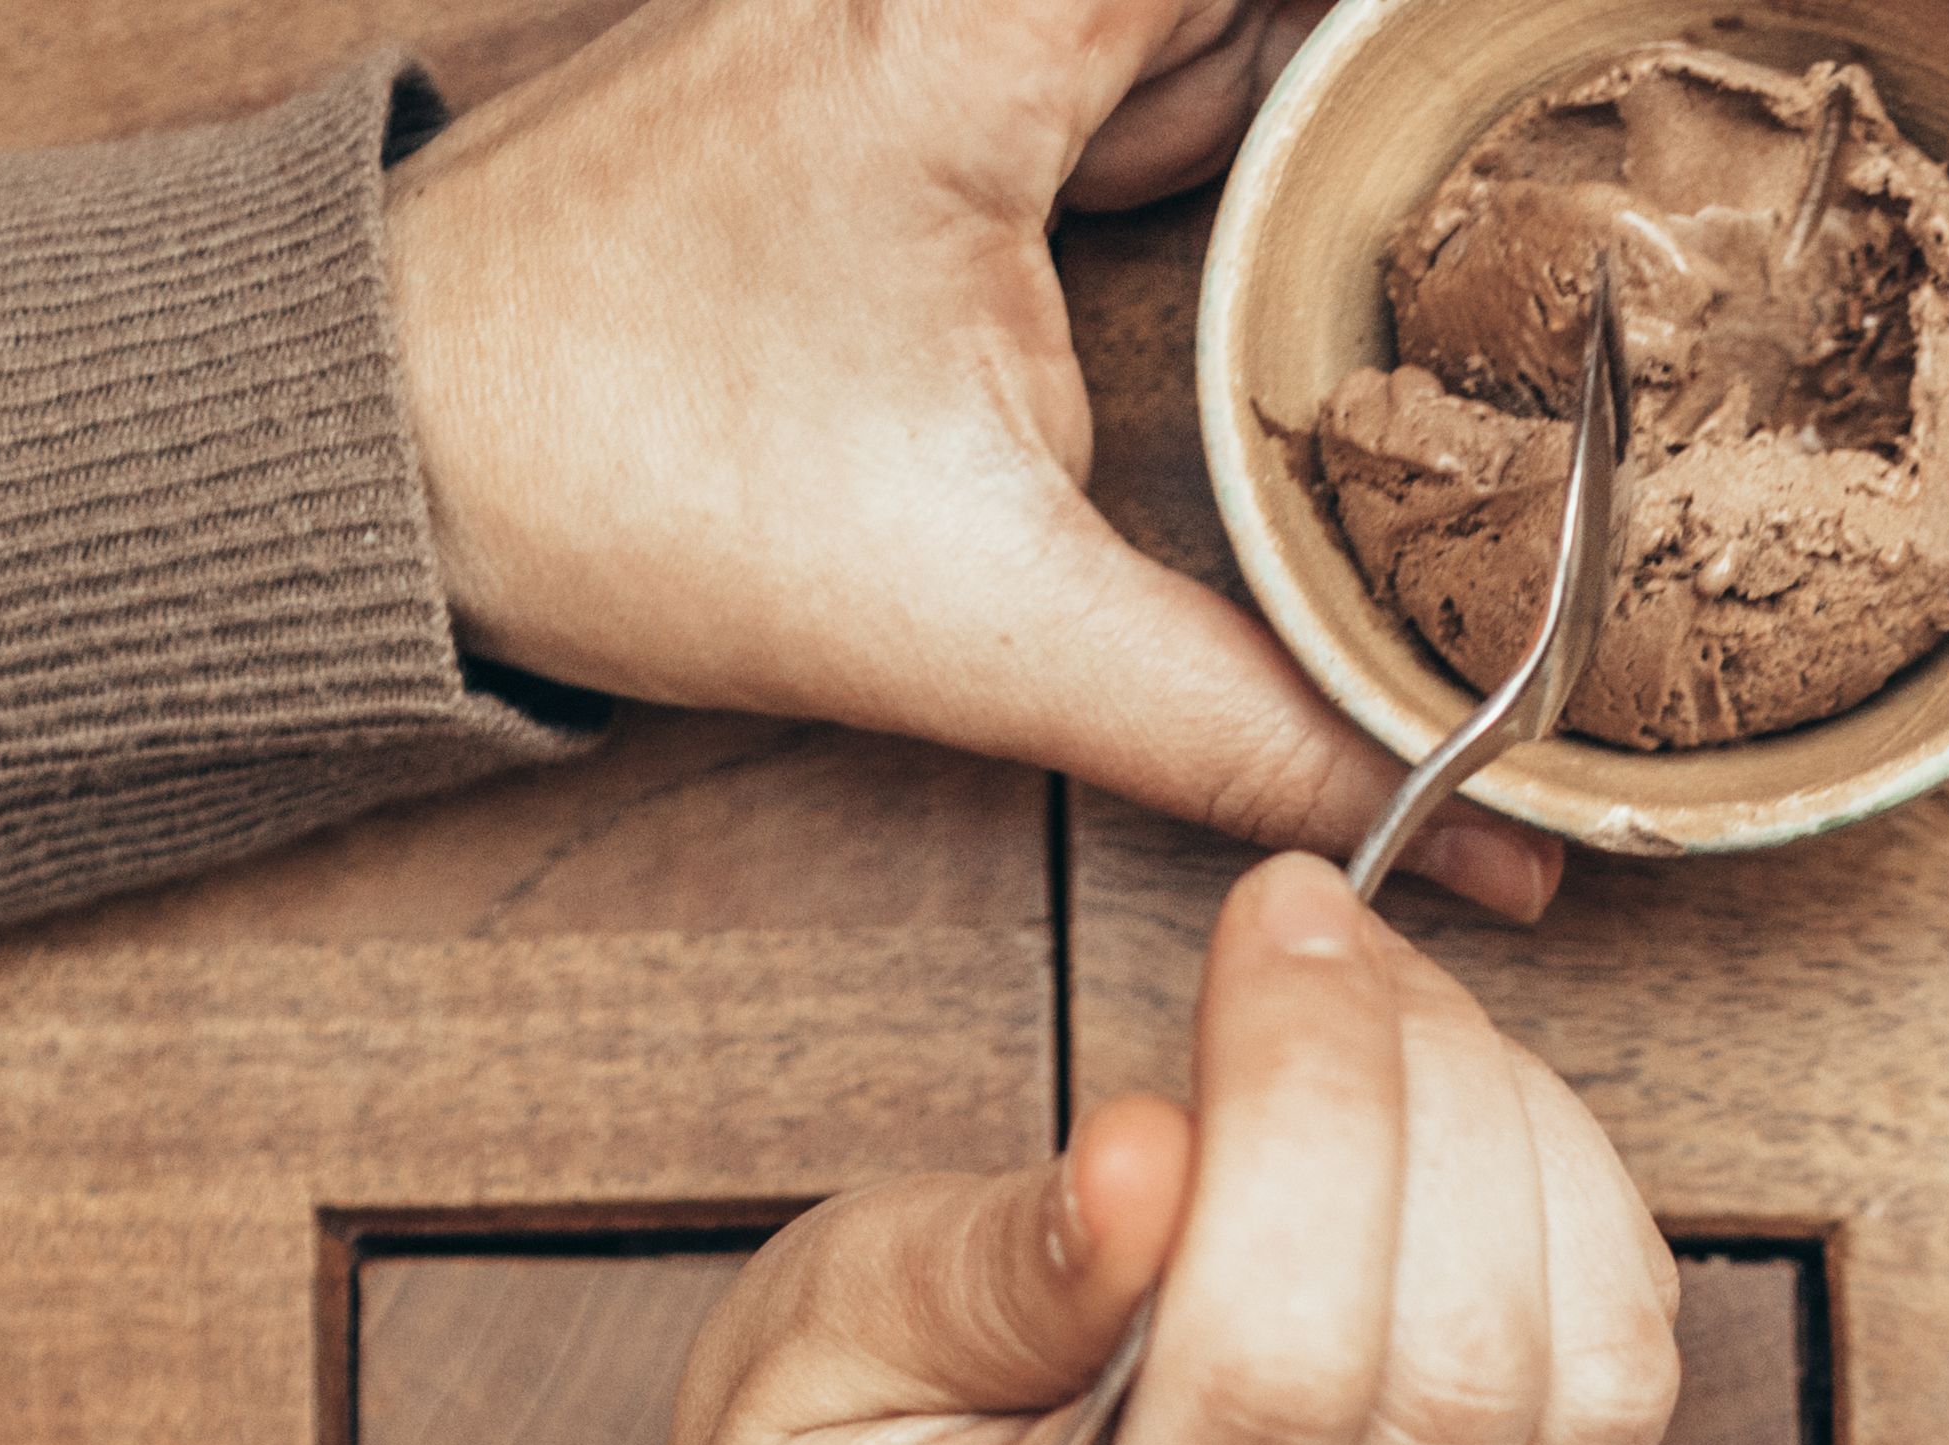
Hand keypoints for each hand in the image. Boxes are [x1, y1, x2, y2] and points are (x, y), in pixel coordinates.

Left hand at [382, 0, 1557, 919]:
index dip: (1427, 31)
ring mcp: (922, 4)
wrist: (357, 439)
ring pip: (1195, 11)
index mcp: (986, 25)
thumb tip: (1466, 854)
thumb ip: (1249, 733)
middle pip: (1258, 5)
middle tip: (1591, 107)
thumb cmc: (611, 481)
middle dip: (1397, 65)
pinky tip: (1323, 166)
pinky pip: (1121, 45)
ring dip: (1317, 75)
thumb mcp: (977, 627)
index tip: (1580, 60)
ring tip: (1503, 120)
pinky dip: (1222, 88)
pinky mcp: (896, 61)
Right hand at [598, 854, 1678, 1444]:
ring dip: (1527, 1143)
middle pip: (1464, 1381)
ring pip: (1593, 1390)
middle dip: (1427, 1091)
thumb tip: (1156, 1148)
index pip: (1272, 1379)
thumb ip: (989, 1270)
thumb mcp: (814, 1357)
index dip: (1310, 1108)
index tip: (1278, 917)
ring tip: (1389, 1018)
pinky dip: (1573, 1218)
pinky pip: (1617, 1403)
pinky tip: (1451, 1124)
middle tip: (1330, 939)